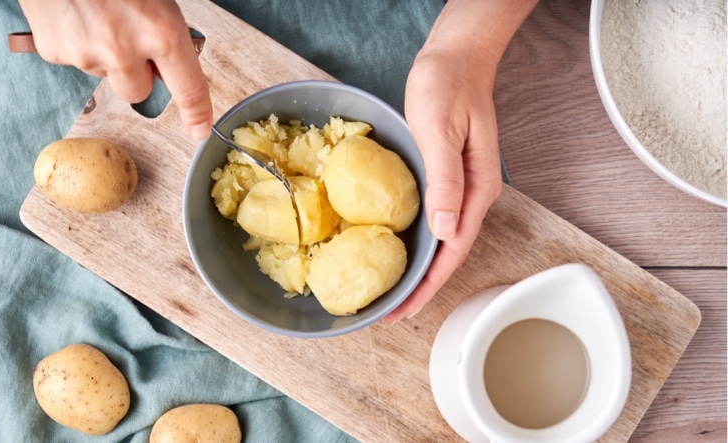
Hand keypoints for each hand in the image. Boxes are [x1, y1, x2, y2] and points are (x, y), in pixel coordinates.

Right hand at [18, 0, 212, 138]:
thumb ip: (166, 31)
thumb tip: (169, 59)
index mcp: (160, 32)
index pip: (188, 90)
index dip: (197, 114)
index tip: (200, 129)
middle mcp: (123, 51)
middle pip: (139, 93)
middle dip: (138, 73)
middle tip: (130, 38)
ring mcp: (85, 55)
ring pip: (105, 74)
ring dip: (106, 55)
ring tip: (97, 13)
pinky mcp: (54, 52)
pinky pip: (75, 59)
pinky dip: (78, 42)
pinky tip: (76, 14)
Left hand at [383, 0, 537, 323]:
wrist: (456, 56)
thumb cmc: (448, 85)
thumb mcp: (441, 132)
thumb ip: (446, 182)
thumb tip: (445, 232)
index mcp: (476, 189)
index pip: (453, 251)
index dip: (428, 285)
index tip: (405, 310)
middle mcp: (472, 194)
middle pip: (447, 253)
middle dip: (421, 286)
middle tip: (391, 312)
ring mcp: (461, 186)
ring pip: (440, 239)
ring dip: (417, 267)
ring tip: (391, 291)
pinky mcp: (447, 176)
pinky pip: (433, 218)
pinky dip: (416, 240)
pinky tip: (398, 247)